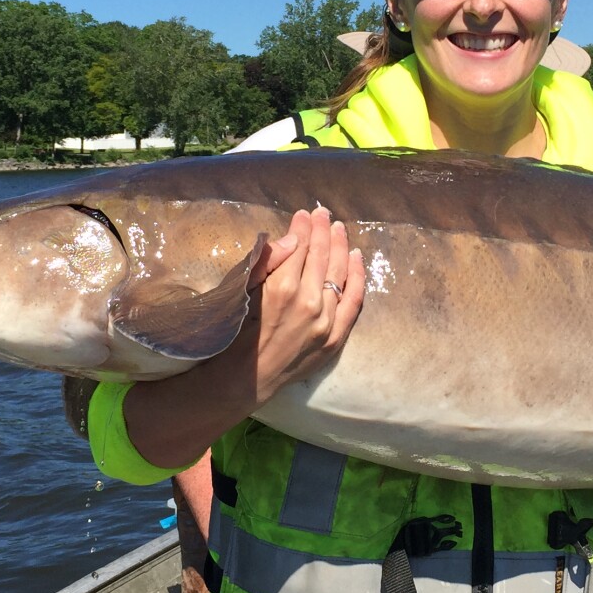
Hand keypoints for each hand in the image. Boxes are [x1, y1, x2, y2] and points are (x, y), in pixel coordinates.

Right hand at [240, 206, 366, 404]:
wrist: (245, 379)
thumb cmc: (236, 332)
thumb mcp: (242, 291)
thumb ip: (267, 261)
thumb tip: (294, 238)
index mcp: (283, 288)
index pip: (300, 247)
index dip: (303, 227)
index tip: (304, 214)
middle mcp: (309, 303)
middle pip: (322, 256)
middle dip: (323, 231)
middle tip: (323, 214)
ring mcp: (326, 322)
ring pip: (340, 274)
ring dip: (340, 247)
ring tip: (339, 229)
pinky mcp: (335, 338)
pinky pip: (354, 302)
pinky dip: (357, 277)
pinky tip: (356, 258)